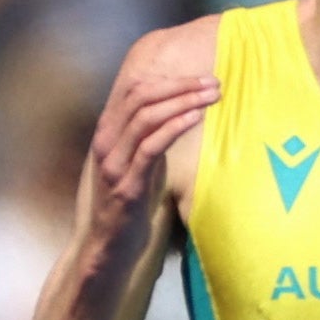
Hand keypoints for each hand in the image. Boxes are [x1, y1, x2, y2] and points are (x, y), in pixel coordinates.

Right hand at [84, 54, 218, 267]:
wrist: (109, 242)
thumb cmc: (130, 201)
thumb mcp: (139, 162)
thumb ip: (149, 138)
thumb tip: (178, 114)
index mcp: (108, 132)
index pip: (134, 90)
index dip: (169, 79)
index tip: (201, 77)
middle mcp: (106, 141)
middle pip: (141, 97)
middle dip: (180, 85)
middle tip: (213, 82)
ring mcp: (114, 162)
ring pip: (146, 117)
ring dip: (183, 101)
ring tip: (211, 96)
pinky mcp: (127, 184)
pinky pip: (150, 147)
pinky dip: (174, 127)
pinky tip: (195, 118)